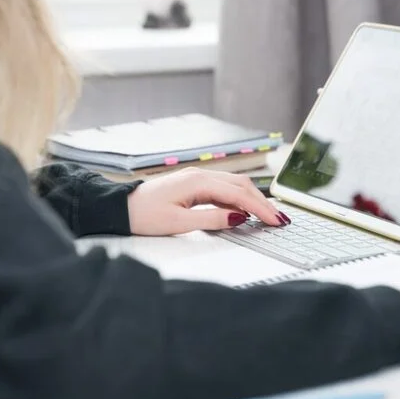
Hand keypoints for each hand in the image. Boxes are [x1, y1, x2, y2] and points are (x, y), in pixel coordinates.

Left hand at [127, 168, 289, 235]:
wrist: (120, 208)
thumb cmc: (144, 215)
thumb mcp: (179, 223)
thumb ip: (212, 220)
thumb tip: (239, 218)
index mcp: (198, 181)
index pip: (239, 194)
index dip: (261, 208)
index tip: (276, 220)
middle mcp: (200, 175)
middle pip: (241, 185)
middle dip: (262, 202)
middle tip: (279, 220)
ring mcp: (197, 178)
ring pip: (234, 184)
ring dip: (252, 198)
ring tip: (267, 215)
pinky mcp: (193, 184)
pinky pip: (222, 188)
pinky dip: (238, 198)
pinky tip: (244, 211)